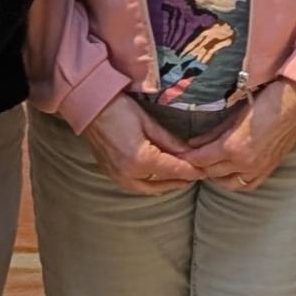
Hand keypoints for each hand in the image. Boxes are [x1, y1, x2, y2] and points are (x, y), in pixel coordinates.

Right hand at [81, 92, 201, 195]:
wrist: (88, 107)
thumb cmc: (119, 109)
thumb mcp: (149, 123)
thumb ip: (170, 141)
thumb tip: (190, 153)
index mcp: (140, 160)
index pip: (173, 170)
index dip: (192, 171)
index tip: (206, 171)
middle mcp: (128, 174)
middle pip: (162, 184)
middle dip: (180, 180)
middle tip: (196, 175)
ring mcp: (116, 177)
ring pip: (148, 189)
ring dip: (165, 185)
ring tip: (181, 177)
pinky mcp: (110, 174)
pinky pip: (135, 186)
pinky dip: (150, 184)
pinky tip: (159, 178)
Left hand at [185, 79, 295, 191]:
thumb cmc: (266, 99)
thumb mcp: (235, 114)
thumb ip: (214, 131)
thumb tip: (193, 143)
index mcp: (234, 147)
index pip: (201, 159)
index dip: (189, 157)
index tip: (180, 153)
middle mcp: (245, 163)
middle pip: (211, 172)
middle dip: (198, 166)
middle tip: (190, 159)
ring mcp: (258, 169)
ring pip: (227, 183)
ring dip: (215, 176)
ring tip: (208, 165)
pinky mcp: (268, 170)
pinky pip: (246, 185)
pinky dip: (234, 181)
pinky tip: (228, 172)